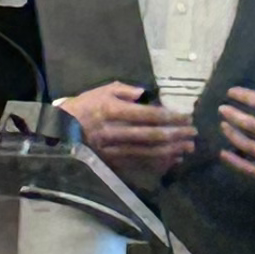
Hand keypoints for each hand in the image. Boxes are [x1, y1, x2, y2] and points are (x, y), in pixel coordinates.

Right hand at [59, 80, 194, 181]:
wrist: (61, 130)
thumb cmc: (85, 106)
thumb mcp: (102, 91)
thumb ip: (125, 90)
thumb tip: (145, 93)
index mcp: (113, 111)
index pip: (148, 115)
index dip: (170, 117)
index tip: (186, 117)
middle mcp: (115, 131)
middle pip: (151, 135)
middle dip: (176, 135)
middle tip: (193, 133)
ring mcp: (113, 149)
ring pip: (148, 151)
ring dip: (171, 150)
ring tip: (188, 147)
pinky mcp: (112, 161)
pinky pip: (139, 163)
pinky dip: (158, 162)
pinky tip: (172, 159)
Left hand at [218, 56, 254, 192]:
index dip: (246, 96)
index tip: (231, 92)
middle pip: (254, 126)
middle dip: (234, 116)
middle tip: (222, 108)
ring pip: (250, 147)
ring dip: (233, 135)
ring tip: (223, 125)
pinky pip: (254, 170)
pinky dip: (237, 163)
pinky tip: (225, 154)